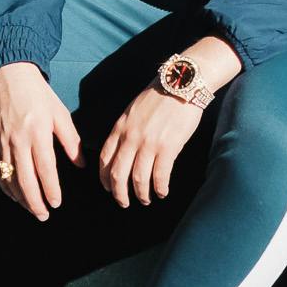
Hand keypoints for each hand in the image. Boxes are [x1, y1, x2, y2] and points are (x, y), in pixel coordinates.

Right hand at [0, 63, 81, 220]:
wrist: (10, 76)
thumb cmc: (39, 94)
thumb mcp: (60, 114)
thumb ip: (71, 141)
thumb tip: (81, 165)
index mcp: (38, 132)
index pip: (44, 169)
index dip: (50, 189)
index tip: (56, 203)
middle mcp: (18, 140)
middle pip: (25, 180)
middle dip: (35, 202)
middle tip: (44, 215)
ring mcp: (3, 143)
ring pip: (10, 178)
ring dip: (20, 198)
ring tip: (32, 210)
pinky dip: (5, 187)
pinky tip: (15, 196)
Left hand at [98, 86, 203, 208]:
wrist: (181, 83)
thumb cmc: (159, 95)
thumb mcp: (133, 110)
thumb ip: (126, 130)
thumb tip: (123, 150)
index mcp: (120, 127)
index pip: (105, 159)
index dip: (104, 178)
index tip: (108, 188)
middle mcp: (131, 138)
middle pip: (118, 174)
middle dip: (119, 193)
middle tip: (124, 203)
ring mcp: (149, 143)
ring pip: (138, 178)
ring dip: (141, 194)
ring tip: (146, 200)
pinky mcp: (169, 147)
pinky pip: (160, 175)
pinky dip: (160, 188)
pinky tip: (162, 192)